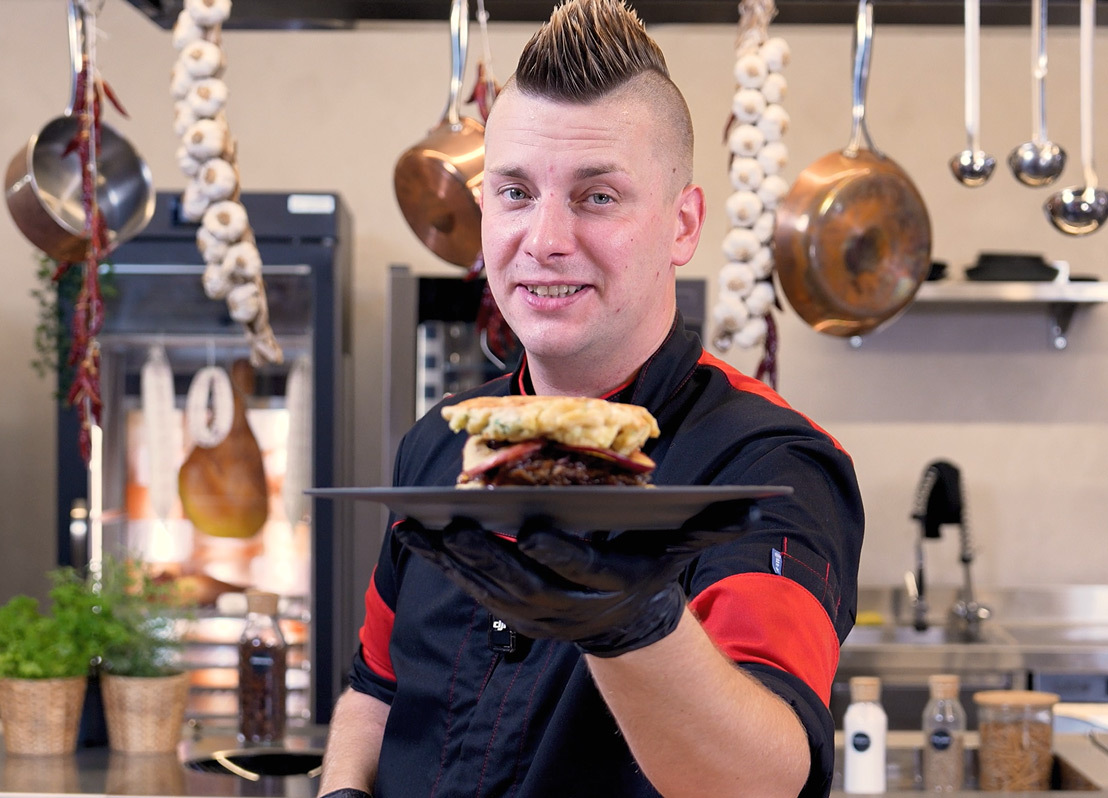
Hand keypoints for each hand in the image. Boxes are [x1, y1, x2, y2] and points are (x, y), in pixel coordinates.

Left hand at [393, 499, 757, 656]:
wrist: (624, 621)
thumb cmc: (648, 570)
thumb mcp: (680, 551)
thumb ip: (707, 527)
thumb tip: (755, 506)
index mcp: (609, 582)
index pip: (583, 569)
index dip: (560, 553)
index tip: (535, 532)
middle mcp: (568, 602)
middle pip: (522, 580)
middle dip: (486, 554)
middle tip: (455, 524)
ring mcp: (534, 610)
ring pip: (486, 585)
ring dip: (451, 557)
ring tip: (420, 523)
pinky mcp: (507, 606)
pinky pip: (467, 585)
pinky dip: (439, 561)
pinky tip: (415, 533)